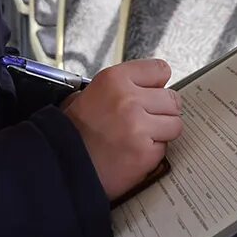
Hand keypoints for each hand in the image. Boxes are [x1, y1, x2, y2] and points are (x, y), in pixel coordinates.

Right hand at [61, 58, 180, 200]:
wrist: (61, 167)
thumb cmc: (72, 132)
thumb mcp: (87, 95)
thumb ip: (119, 87)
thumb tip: (149, 85)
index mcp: (113, 79)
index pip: (160, 70)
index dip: (156, 85)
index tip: (152, 94)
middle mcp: (128, 99)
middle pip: (172, 99)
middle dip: (160, 112)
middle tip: (142, 122)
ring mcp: (139, 127)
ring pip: (174, 124)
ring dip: (160, 133)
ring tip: (137, 139)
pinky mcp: (146, 153)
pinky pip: (164, 148)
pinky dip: (152, 153)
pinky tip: (132, 154)